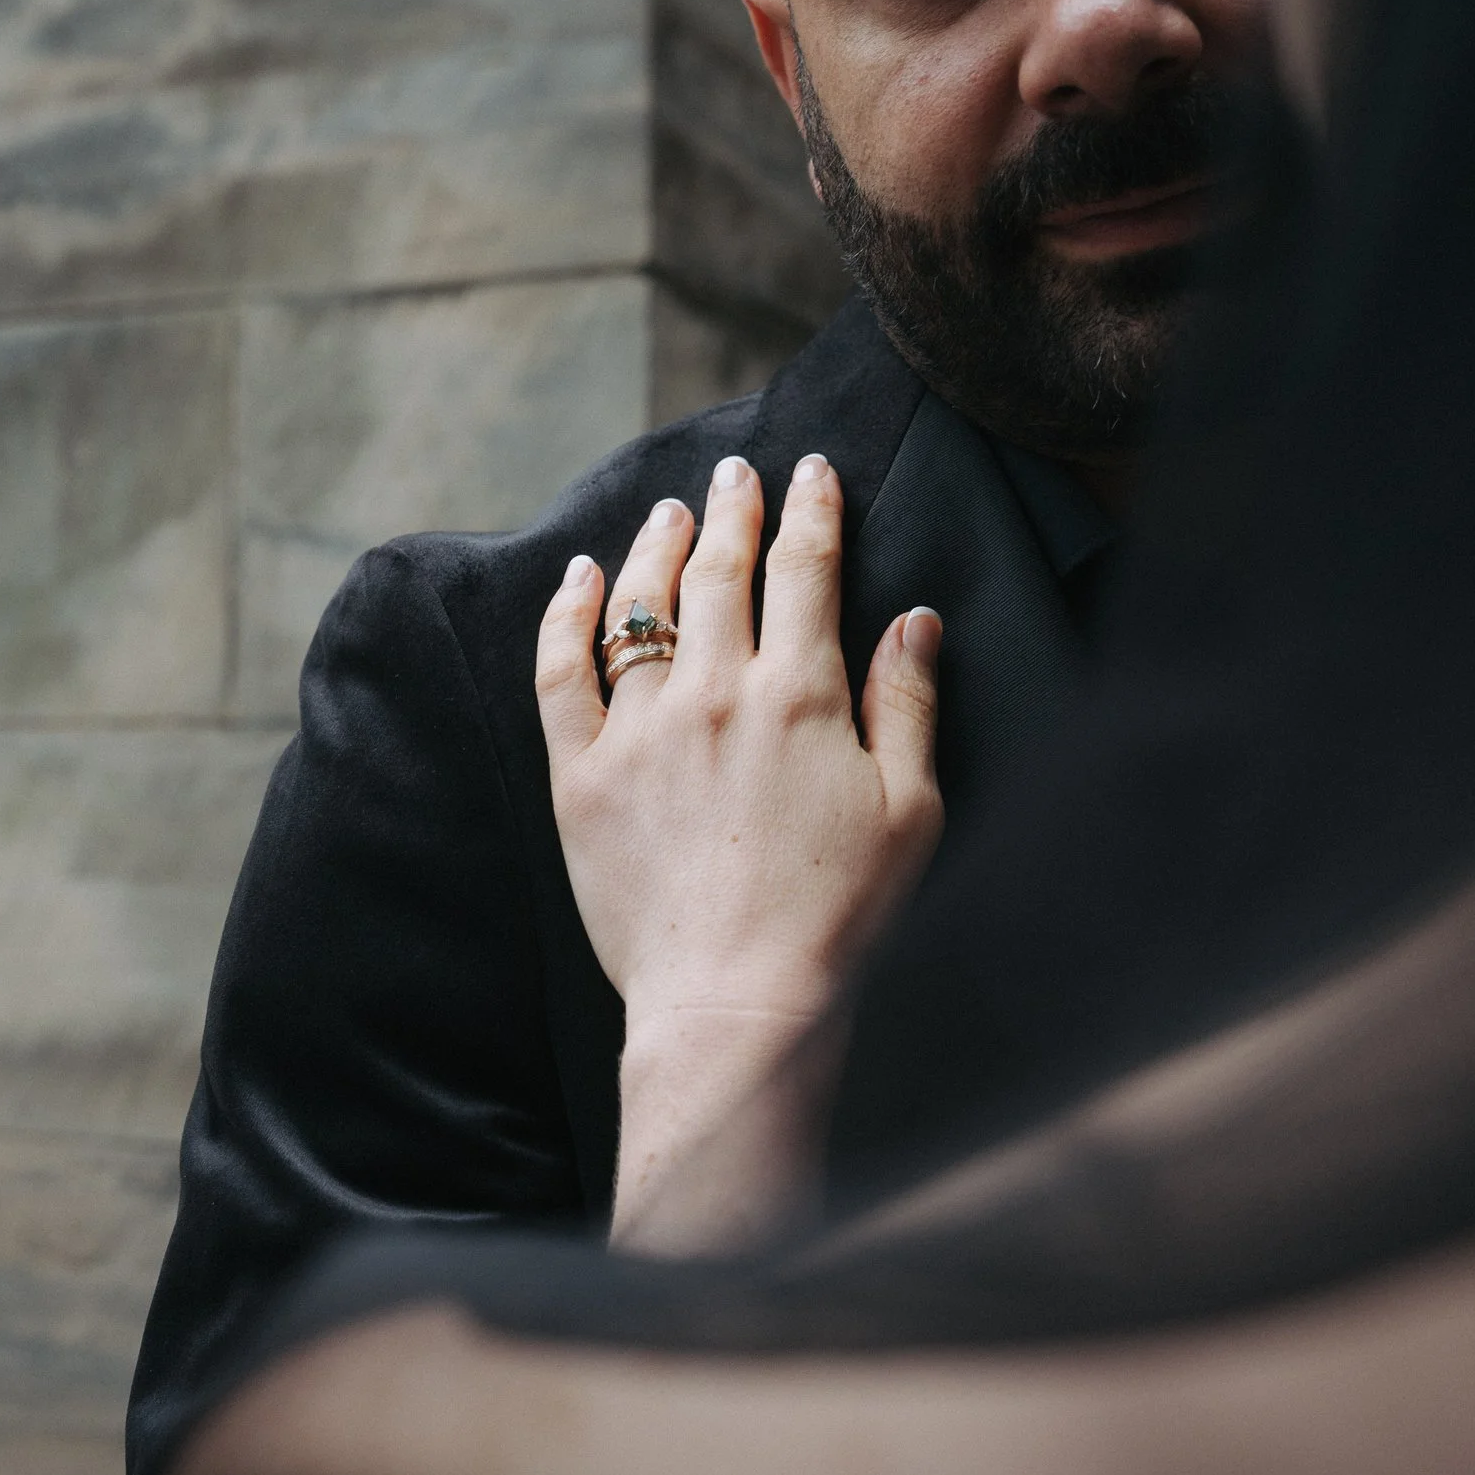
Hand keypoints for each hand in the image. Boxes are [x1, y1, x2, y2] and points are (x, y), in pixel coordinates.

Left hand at [535, 452, 943, 1250]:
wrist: (738, 1003)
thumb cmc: (839, 919)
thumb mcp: (909, 810)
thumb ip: (908, 703)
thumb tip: (914, 617)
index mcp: (802, 695)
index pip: (804, 570)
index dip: (809, 511)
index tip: (810, 471)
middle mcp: (714, 693)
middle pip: (719, 572)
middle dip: (732, 509)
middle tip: (736, 473)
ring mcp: (639, 730)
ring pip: (639, 607)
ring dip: (656, 546)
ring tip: (669, 512)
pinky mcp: (581, 776)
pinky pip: (560, 672)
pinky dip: (565, 615)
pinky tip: (576, 580)